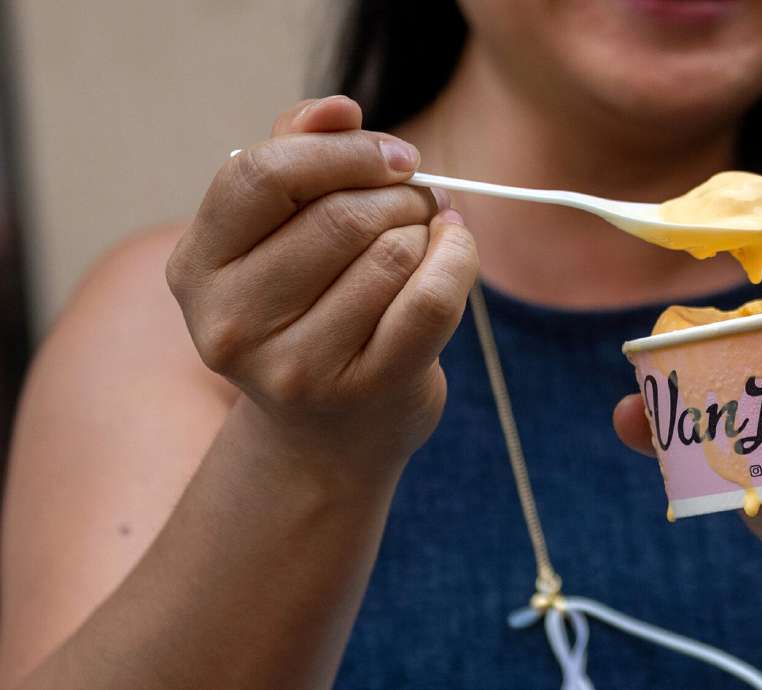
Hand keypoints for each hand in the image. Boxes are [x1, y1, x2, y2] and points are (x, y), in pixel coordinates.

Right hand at [167, 96, 476, 480]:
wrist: (328, 434)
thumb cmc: (309, 308)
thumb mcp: (280, 235)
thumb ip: (298, 155)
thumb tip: (339, 108)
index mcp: (198, 267)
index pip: (260, 175)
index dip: (341, 151)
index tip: (395, 154)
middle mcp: (232, 323)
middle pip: (340, 216)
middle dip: (399, 193)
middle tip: (421, 197)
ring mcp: (296, 366)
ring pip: (393, 254)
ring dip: (428, 228)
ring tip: (427, 235)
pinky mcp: (365, 391)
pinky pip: (432, 299)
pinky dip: (458, 259)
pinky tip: (454, 251)